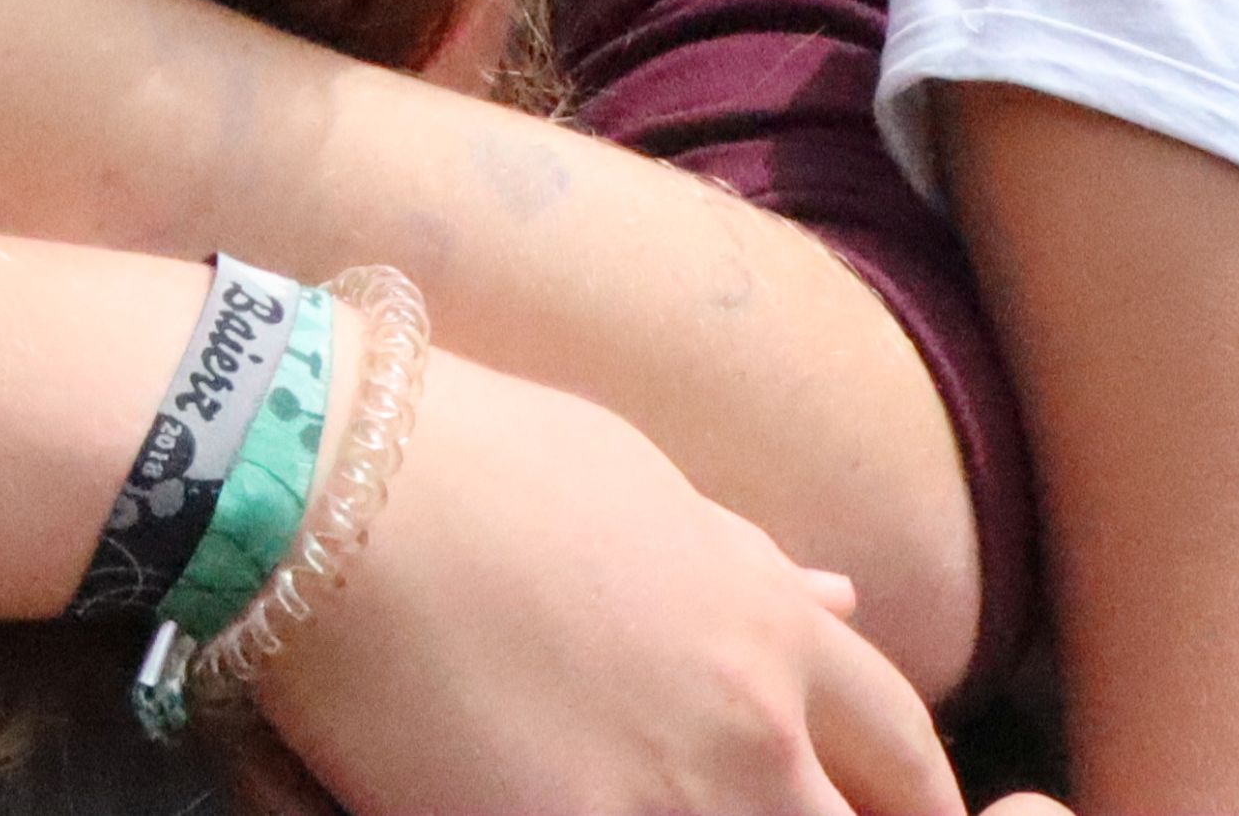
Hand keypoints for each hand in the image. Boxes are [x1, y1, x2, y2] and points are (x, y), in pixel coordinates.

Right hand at [254, 353, 964, 815]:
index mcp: (770, 627)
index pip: (903, 748)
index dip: (909, 798)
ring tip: (637, 797)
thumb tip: (833, 597)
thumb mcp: (636, 486)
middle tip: (763, 811)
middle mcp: (749, 725)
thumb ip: (743, 561)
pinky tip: (542, 807)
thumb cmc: (474, 459)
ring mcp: (664, 797)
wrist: (329, 482)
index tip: (884, 811)